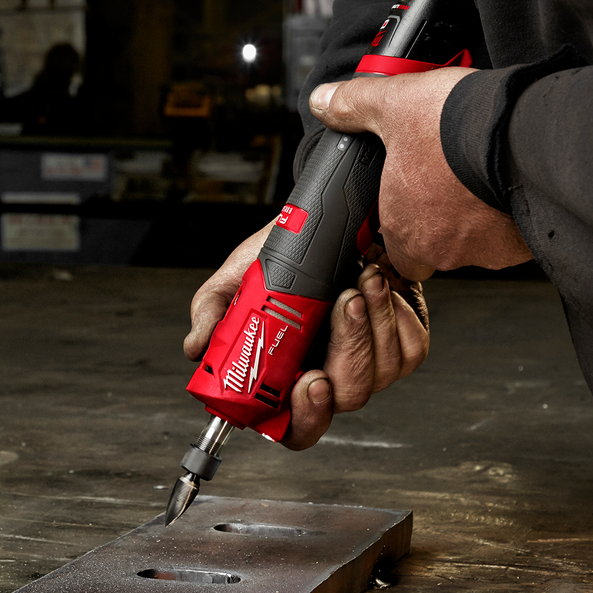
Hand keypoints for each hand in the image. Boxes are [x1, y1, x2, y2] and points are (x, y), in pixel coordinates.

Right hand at [184, 228, 428, 451]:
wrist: (327, 227)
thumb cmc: (283, 256)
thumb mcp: (237, 278)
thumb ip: (214, 312)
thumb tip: (196, 348)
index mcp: (289, 375)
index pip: (297, 426)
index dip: (304, 418)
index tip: (306, 383)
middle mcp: (331, 374)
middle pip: (346, 399)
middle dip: (348, 351)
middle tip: (340, 304)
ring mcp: (370, 362)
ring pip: (383, 373)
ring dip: (372, 322)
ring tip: (360, 278)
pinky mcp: (403, 343)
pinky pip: (411, 348)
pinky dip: (396, 315)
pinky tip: (379, 285)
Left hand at [309, 68, 532, 280]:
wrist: (525, 136)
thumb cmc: (457, 128)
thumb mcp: (394, 105)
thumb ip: (354, 107)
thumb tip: (323, 102)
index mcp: (401, 226)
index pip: (392, 252)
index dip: (399, 231)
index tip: (410, 206)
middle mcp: (437, 248)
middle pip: (432, 248)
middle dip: (437, 224)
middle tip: (446, 187)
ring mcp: (479, 251)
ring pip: (470, 246)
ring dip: (472, 221)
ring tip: (477, 181)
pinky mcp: (515, 247)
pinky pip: (507, 241)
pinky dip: (505, 220)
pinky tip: (504, 189)